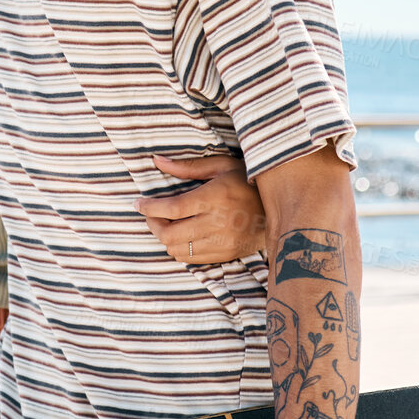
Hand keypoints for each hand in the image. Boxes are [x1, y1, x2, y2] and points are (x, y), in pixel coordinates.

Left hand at [138, 154, 266, 264]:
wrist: (279, 209)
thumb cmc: (246, 182)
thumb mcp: (220, 166)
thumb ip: (187, 167)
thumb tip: (157, 160)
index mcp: (214, 198)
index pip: (172, 208)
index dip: (150, 208)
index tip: (138, 203)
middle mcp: (217, 223)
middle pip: (170, 234)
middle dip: (153, 224)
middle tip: (151, 215)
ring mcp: (223, 243)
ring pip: (177, 249)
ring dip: (165, 238)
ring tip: (166, 224)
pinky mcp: (227, 255)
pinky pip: (192, 259)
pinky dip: (180, 248)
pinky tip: (182, 235)